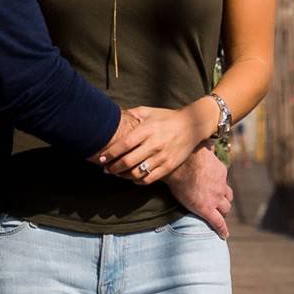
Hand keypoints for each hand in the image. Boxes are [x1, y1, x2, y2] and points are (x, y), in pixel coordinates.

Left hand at [99, 101, 215, 185]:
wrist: (191, 125)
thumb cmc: (166, 117)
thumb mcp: (149, 111)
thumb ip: (132, 114)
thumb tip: (114, 117)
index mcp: (147, 129)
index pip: (124, 145)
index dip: (111, 153)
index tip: (101, 158)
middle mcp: (154, 144)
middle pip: (128, 162)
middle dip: (113, 168)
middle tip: (106, 169)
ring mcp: (162, 157)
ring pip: (137, 173)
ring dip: (123, 176)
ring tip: (117, 174)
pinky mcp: (169, 167)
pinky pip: (149, 179)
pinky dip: (137, 181)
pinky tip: (132, 178)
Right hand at [164, 145, 232, 239]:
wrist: (180, 165)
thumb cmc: (187, 153)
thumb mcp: (202, 147)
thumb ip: (207, 148)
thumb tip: (209, 143)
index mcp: (220, 171)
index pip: (224, 182)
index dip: (220, 187)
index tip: (217, 190)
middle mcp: (221, 186)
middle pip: (227, 198)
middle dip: (224, 201)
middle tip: (218, 205)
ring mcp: (215, 198)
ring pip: (225, 209)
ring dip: (222, 213)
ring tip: (218, 217)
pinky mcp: (206, 209)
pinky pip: (217, 222)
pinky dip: (221, 229)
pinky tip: (223, 235)